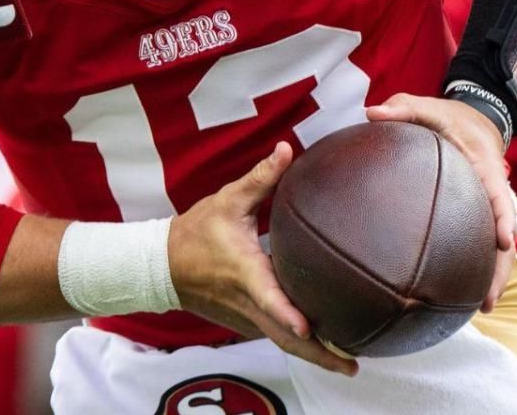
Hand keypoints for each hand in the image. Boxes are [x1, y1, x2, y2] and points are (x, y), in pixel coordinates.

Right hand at [168, 142, 356, 375]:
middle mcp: (248, 302)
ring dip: (314, 356)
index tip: (308, 327)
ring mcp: (247, 318)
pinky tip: (328, 348)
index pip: (267, 297)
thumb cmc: (196, 232)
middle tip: (353, 367)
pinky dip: (301, 347)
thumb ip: (262, 178)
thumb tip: (287, 149)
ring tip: (350, 364)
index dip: (287, 314)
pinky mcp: (246, 323)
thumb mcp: (228, 201)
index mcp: (245, 272)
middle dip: (319, 355)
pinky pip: (277, 338)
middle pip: (286, 339)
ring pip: (284, 344)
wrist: (163, 266)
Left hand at [365, 93, 515, 311]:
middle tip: (486, 300)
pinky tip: (456, 293)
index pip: (499, 195)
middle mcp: (493, 191)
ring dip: (491, 277)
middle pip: (505, 234)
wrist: (474, 120)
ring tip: (480, 310)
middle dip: (499, 268)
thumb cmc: (447, 116)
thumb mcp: (427, 106)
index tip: (504, 242)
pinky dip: (473, 266)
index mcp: (484, 167)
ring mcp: (488, 207)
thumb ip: (402, 108)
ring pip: (496, 248)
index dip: (504, 218)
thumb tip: (370, 112)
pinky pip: (478, 243)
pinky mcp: (478, 216)